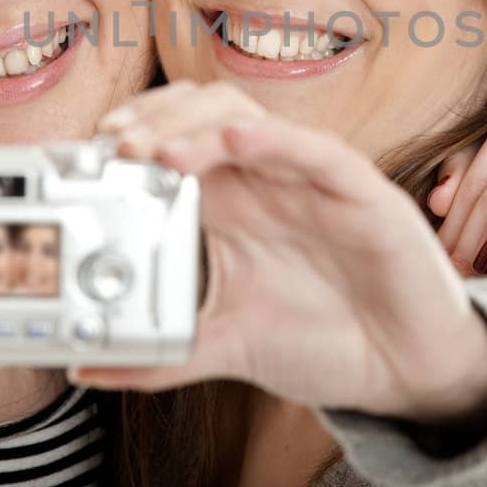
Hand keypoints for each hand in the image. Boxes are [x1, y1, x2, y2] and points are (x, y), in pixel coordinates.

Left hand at [79, 82, 486, 424]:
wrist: (404, 374)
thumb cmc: (325, 341)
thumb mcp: (227, 347)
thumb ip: (161, 354)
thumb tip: (85, 367)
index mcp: (231, 203)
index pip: (170, 139)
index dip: (127, 134)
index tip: (82, 156)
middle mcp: (265, 179)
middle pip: (200, 112)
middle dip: (151, 120)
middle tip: (112, 147)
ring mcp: (310, 180)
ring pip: (248, 117)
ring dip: (196, 124)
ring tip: (156, 149)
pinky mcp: (361, 194)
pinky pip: (316, 151)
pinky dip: (274, 137)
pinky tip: (236, 138)